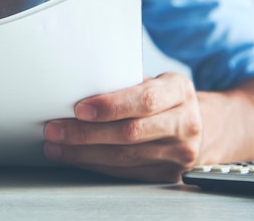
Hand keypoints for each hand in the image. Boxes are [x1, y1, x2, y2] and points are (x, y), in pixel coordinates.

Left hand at [43, 73, 201, 181]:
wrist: (198, 124)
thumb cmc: (162, 97)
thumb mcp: (151, 80)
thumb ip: (122, 81)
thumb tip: (75, 84)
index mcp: (179, 91)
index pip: (145, 100)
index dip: (111, 106)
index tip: (79, 109)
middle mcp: (185, 123)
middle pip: (130, 132)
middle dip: (86, 133)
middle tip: (55, 129)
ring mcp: (179, 153)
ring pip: (125, 156)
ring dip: (83, 153)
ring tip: (56, 146)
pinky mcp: (168, 174)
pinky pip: (126, 172)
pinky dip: (95, 164)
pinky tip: (75, 157)